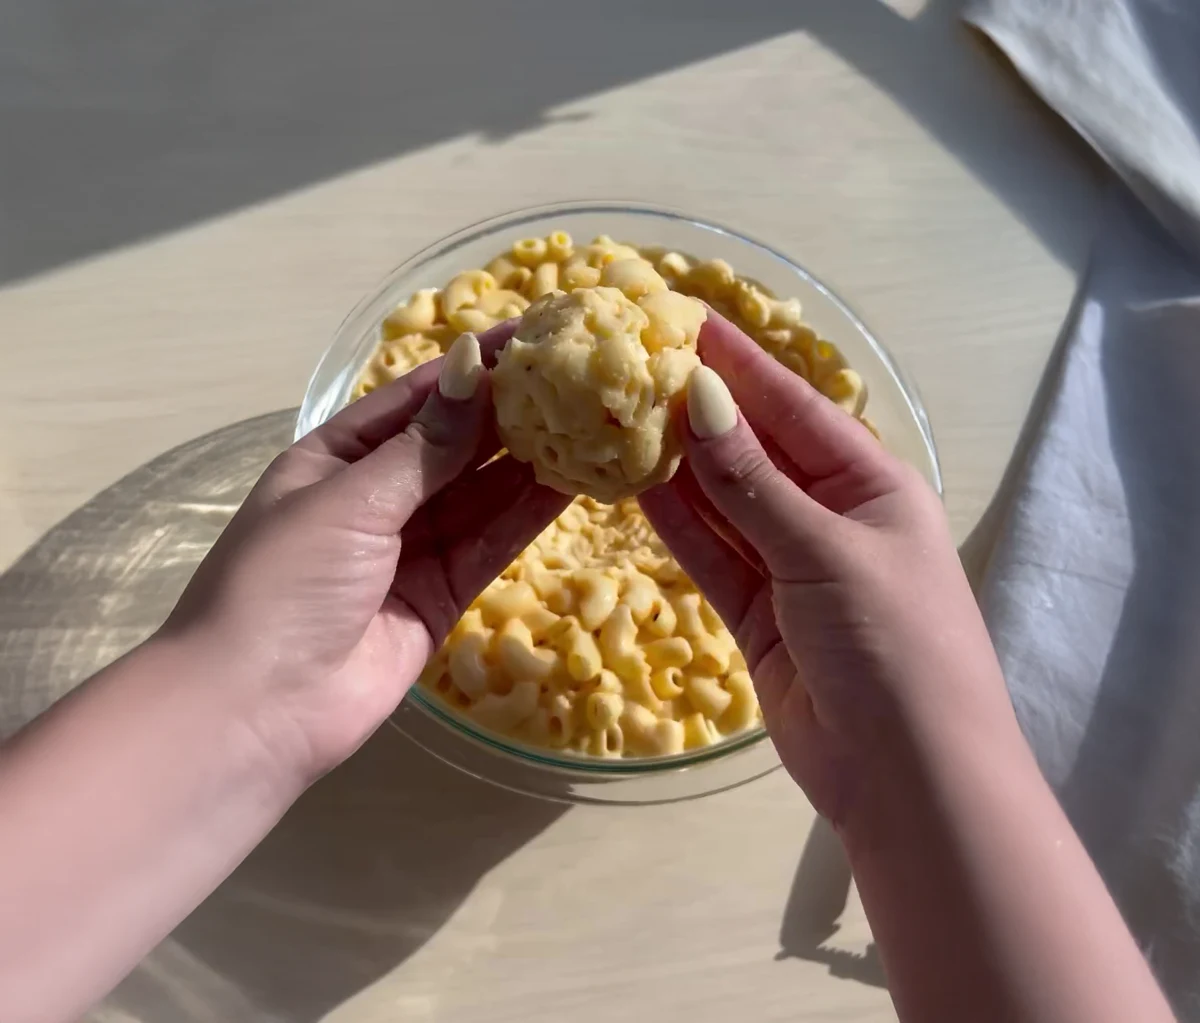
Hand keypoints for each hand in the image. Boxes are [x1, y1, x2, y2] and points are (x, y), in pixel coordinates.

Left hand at [164, 324, 569, 782]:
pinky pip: (492, 544)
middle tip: (581, 377)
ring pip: (482, 494)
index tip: (533, 336)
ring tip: (593, 424)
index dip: (472, 369)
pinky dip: (529, 516)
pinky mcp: (442, 596)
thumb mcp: (350, 499)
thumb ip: (423, 444)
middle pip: (456, 445)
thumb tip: (471, 365)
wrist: (256, 709)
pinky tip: (573, 484)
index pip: (417, 399)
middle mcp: (377, 496)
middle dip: (512, 414)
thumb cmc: (284, 583)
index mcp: (336, 457)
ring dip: (532, 462)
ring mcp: (412, 548)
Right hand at [640, 312, 1010, 824]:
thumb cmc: (894, 646)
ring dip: (677, 465)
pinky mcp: (758, 615)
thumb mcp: (826, 552)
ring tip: (616, 415)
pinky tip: (633, 485)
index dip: (738, 363)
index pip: (794, 405)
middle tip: (629, 363)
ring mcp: (791, 567)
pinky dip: (676, 523)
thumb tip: (699, 397)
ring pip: (725, 501)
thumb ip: (754, 482)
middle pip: (754, 449)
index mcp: (873, 484)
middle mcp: (831, 516)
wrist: (908, 778)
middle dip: (698, 409)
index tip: (680, 319)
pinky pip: (711, 554)